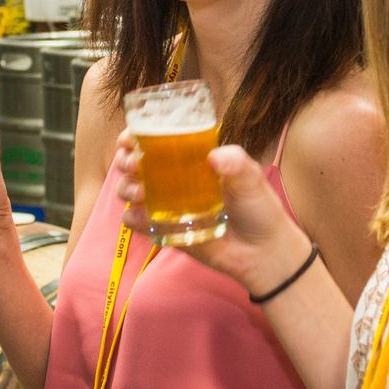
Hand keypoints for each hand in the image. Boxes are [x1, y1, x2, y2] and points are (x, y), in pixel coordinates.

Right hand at [112, 131, 308, 297]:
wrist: (262, 251)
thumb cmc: (258, 208)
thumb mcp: (251, 179)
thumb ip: (236, 163)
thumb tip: (214, 157)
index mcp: (191, 159)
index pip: (155, 141)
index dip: (135, 137)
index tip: (130, 139)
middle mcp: (173, 179)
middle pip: (134, 163)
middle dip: (125, 160)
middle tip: (135, 165)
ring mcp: (166, 205)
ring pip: (130, 190)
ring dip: (126, 187)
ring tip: (139, 193)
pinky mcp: (165, 230)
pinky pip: (138, 223)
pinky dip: (132, 218)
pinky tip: (139, 216)